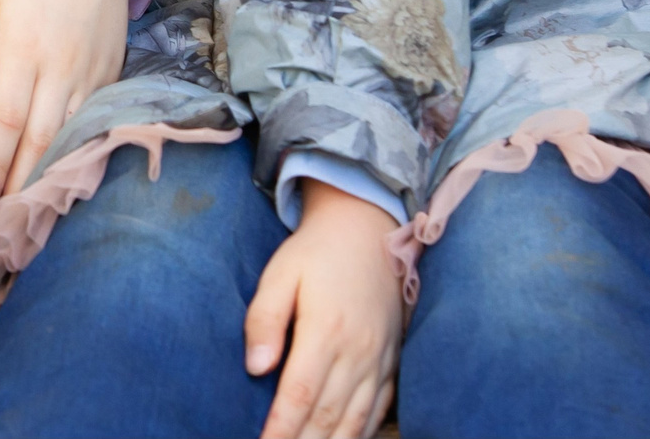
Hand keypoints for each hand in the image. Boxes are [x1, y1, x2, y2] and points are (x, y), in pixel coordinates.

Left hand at [0, 0, 130, 208]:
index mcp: (23, 51)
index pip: (6, 121)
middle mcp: (61, 69)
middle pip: (41, 140)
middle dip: (22, 185)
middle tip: (6, 224)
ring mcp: (92, 75)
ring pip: (72, 138)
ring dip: (52, 177)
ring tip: (33, 213)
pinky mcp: (112, 75)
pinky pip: (97, 124)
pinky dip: (82, 154)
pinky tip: (67, 178)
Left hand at [246, 180, 402, 438]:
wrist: (368, 230)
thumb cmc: (316, 253)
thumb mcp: (281, 274)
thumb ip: (265, 319)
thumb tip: (256, 367)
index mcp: (327, 330)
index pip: (301, 394)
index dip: (281, 428)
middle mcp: (359, 352)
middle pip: (329, 417)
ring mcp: (380, 360)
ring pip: (356, 421)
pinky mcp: (393, 362)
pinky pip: (380, 411)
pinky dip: (361, 434)